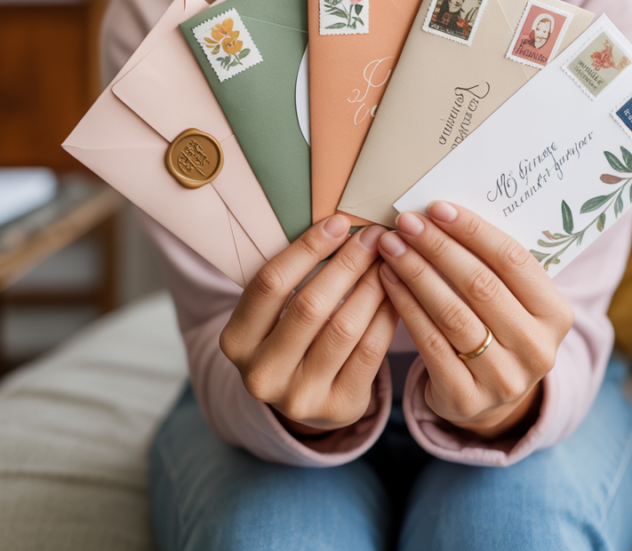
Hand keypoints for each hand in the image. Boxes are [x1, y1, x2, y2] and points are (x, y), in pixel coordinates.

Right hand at [220, 216, 397, 433]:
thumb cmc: (289, 336)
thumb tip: (338, 224)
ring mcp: (300, 397)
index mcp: (236, 341)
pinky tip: (395, 290)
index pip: (271, 284)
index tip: (339, 223)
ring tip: (388, 258)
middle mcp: (262, 374)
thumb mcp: (272, 312)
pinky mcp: (339, 407)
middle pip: (311, 305)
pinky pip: (370, 350)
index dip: (307, 249)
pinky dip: (385, 314)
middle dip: (348, 263)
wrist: (302, 397)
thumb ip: (291, 275)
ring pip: (345, 327)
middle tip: (374, 235)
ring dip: (372, 284)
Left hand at [377, 201, 573, 439]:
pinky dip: (406, 305)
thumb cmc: (496, 328)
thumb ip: (493, 263)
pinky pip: (430, 342)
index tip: (436, 207)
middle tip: (406, 222)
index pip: (513, 259)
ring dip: (416, 272)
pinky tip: (388, 280)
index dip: (473, 230)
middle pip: (480, 284)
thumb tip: (445, 212)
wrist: (488, 397)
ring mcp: (503, 378)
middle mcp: (536, 349)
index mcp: (556, 314)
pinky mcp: (466, 398)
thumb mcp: (512, 300)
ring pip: (451, 312)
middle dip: (437, 247)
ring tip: (391, 246)